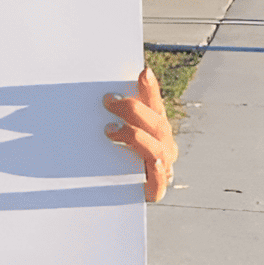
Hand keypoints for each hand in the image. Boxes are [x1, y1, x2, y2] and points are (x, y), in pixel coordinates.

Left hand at [105, 66, 176, 202]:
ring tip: (110, 130)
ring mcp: (162, 166)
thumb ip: (109, 111)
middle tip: (107, 101)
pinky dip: (158, 171)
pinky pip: (160, 182)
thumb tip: (102, 87)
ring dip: (135, 137)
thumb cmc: (110, 156)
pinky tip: (152, 162)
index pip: (155, 105)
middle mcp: (163, 145)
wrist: (110, 192)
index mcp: (155, 128)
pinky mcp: (154, 189)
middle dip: (133, 110)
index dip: (151, 89)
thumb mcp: (110, 130)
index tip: (142, 72)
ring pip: (157, 150)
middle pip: (157, 124)